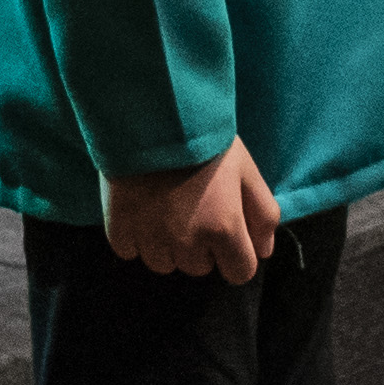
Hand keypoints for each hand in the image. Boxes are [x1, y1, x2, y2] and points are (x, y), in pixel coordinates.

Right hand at [104, 139, 281, 283]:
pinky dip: (134, 235)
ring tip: (164, 207)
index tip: (225, 229)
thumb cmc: (205, 139)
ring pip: (163, 264)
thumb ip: (264, 214)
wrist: (151, 111)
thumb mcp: (247, 169)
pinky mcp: (119, 229)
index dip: (235, 253)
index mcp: (224, 229)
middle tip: (191, 206)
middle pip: (199, 267)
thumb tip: (263, 251)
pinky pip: (129, 251)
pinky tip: (140, 207)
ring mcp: (150, 238)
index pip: (239, 273)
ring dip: (166, 245)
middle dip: (199, 245)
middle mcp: (187, 242)